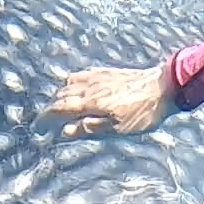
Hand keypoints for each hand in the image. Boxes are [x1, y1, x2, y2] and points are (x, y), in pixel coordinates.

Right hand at [42, 63, 176, 137]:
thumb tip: (65, 131)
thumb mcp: (118, 128)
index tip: (38, 128)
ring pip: (69, 83)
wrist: (164, 87)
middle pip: (61, 96)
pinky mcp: (107, 72)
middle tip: (48, 122)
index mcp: (90, 102)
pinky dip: (71, 83)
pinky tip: (76, 88)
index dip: (45, 118)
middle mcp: (90, 86)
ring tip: (60, 107)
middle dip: (51, 108)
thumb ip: (90, 129)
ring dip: (60, 95)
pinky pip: (81, 75)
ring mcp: (98, 77)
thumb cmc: (143, 113)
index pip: (59, 109)